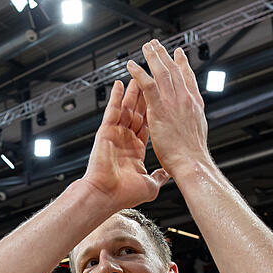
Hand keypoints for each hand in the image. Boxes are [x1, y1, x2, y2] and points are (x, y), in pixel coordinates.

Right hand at [81, 78, 168, 209]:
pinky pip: (112, 110)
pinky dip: (116, 97)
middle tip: (152, 80)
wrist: (105, 197)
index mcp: (135, 151)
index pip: (148, 125)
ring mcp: (115, 135)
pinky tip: (120, 84)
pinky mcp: (106, 132)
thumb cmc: (124, 194)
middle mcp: (125, 141)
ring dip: (133, 92)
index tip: (161, 99)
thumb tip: (167, 175)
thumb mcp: (149, 185)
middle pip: (138, 113)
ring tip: (139, 75)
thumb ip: (158, 176)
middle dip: (145, 96)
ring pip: (126, 109)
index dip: (154, 111)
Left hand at [126, 40, 212, 176]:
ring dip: (154, 58)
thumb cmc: (193, 157)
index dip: (183, 65)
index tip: (179, 54)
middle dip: (166, 56)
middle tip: (158, 45)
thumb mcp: (197, 135)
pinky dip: (139, 74)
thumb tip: (190, 129)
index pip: (188, 80)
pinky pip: (148, 86)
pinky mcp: (160, 108)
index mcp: (195, 106)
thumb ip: (190, 129)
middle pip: (175, 71)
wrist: (191, 163)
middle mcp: (186, 99)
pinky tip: (132, 66)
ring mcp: (174, 102)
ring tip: (146, 47)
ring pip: (162, 73)